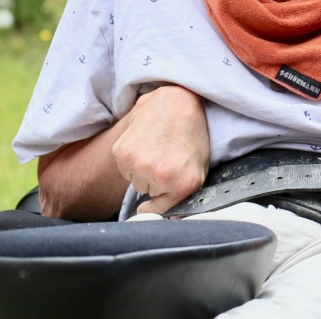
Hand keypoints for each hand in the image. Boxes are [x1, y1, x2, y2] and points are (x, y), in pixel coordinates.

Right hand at [111, 84, 209, 214]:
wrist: (177, 101)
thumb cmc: (192, 135)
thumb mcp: (199, 169)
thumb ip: (183, 196)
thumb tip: (168, 220)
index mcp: (182, 183)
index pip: (160, 212)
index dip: (158, 205)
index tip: (153, 204)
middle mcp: (158, 176)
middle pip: (148, 191)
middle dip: (156, 179)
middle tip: (167, 157)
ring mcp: (138, 164)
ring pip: (135, 180)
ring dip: (143, 168)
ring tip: (157, 148)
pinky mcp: (121, 153)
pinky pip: (124, 168)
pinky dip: (132, 158)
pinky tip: (145, 142)